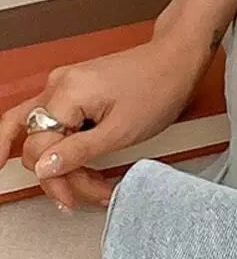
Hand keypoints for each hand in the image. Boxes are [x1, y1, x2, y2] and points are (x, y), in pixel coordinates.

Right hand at [0, 32, 216, 214]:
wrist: (178, 59)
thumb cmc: (159, 86)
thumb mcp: (121, 131)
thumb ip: (79, 152)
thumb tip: (43, 168)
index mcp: (66, 92)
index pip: (37, 148)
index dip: (54, 180)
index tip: (72, 198)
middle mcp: (59, 85)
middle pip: (37, 143)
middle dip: (61, 173)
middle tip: (89, 190)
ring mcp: (66, 85)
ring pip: (43, 136)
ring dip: (62, 163)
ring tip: (90, 182)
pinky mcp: (75, 90)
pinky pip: (56, 124)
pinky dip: (66, 146)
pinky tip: (79, 163)